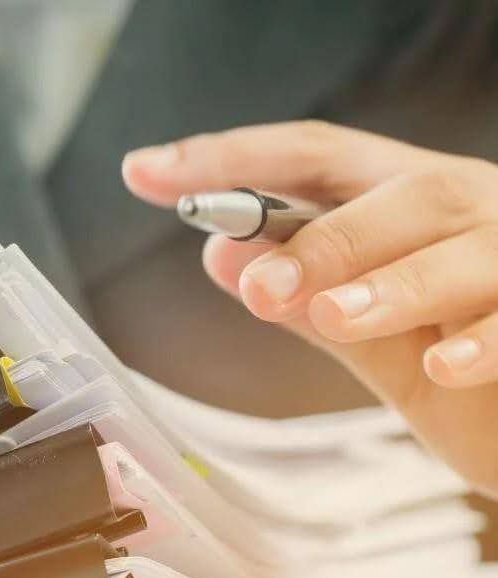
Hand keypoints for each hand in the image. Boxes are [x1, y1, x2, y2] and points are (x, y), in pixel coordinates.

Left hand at [123, 121, 497, 496]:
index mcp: (408, 208)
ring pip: (458, 245)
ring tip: (331, 316)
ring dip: (387, 281)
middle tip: (256, 288)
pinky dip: (484, 340)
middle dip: (318, 239)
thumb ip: (311, 300)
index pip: (311, 160)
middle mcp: (468, 213)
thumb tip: (224, 254)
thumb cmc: (474, 385)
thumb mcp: (378, 344)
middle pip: (392, 193)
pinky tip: (442, 368)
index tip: (146, 172)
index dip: (229, 159)